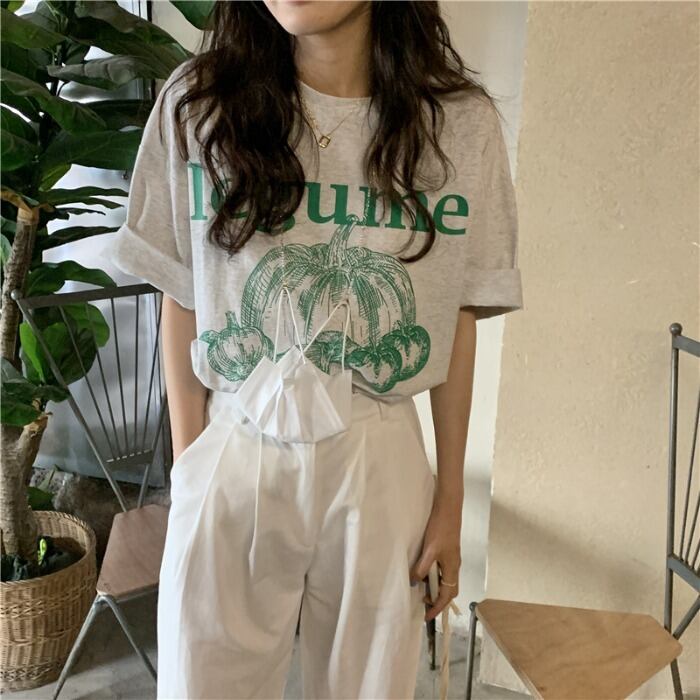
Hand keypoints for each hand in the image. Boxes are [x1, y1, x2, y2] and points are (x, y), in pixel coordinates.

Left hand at [409, 499, 461, 621]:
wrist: (448, 508)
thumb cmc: (441, 528)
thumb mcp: (430, 550)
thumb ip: (422, 567)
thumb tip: (414, 583)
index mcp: (452, 568)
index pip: (447, 596)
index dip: (437, 608)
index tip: (427, 617)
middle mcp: (455, 565)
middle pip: (449, 590)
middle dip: (438, 601)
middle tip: (423, 605)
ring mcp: (452, 558)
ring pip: (446, 580)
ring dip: (436, 588)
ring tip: (422, 591)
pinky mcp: (449, 551)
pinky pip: (443, 571)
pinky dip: (435, 577)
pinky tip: (425, 573)